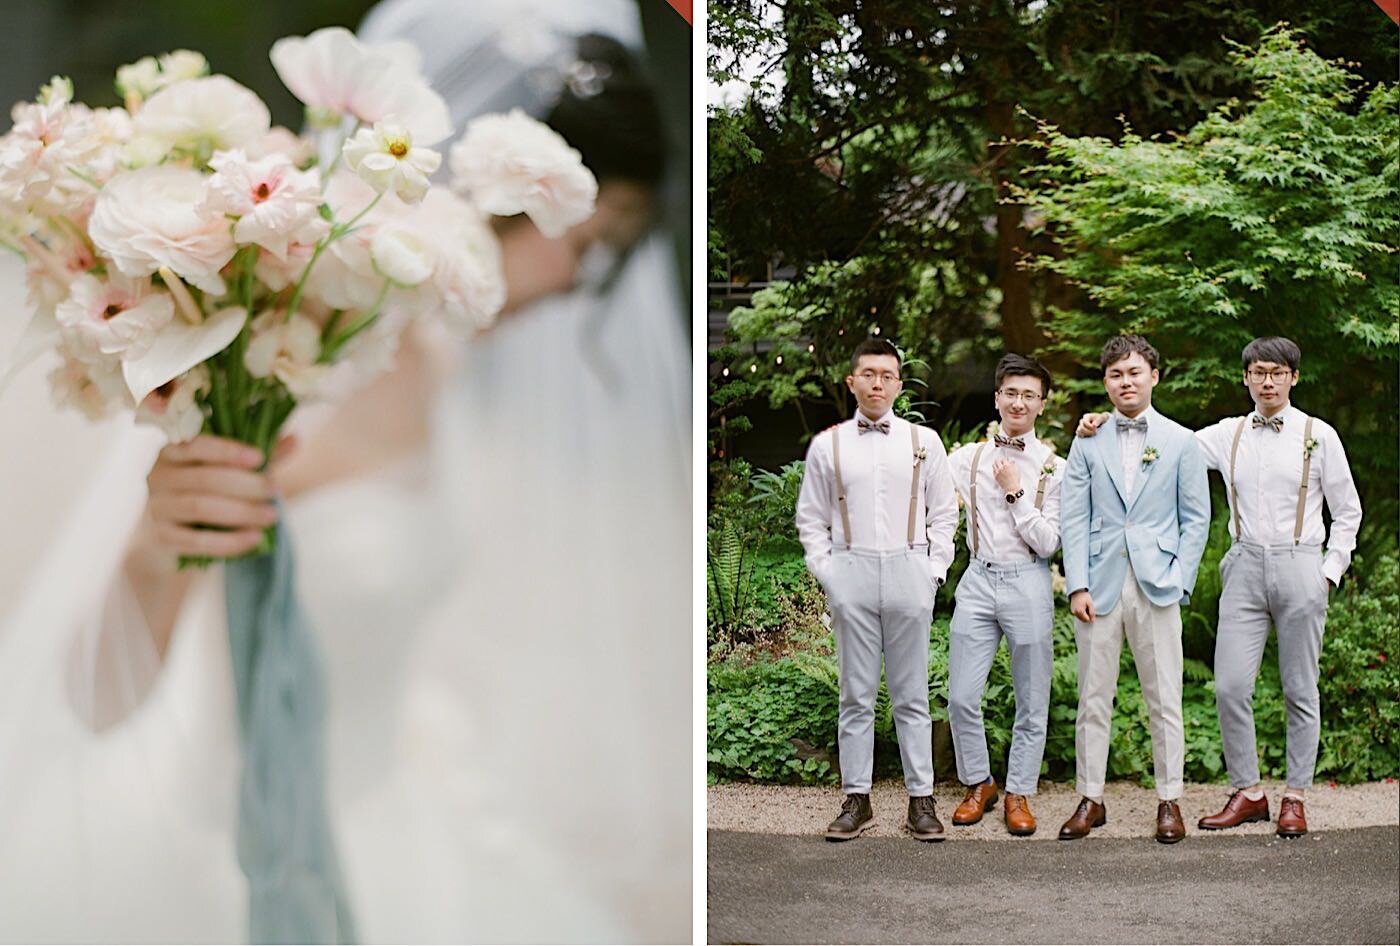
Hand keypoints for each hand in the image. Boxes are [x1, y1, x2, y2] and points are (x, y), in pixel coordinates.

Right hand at [138, 435, 286, 560]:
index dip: (228, 451)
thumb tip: (294, 440)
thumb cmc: (212, 486)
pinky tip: (255, 538)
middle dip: (245, 485)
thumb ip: (260, 455)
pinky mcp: (163, 537)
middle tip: (275, 490)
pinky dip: (229, 541)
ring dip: (241, 512)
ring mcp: (157, 507)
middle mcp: (158, 476)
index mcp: (173, 450)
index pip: (197, 445)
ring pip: (200, 507)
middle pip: (204, 479)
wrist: (180, 527)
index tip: (260, 459)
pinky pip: (197, 541)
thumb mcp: (233, 467)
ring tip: (272, 515)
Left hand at [992, 457, 1020, 492]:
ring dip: (996, 464)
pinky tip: (998, 470)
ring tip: (999, 465)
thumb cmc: (1015, 479)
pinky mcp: (995, 476)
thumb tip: (1011, 460)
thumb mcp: (1017, 469)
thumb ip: (1013, 463)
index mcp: (1006, 466)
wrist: (1012, 487)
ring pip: (994, 465)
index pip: (1003, 459)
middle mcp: (1000, 468)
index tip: (1006, 460)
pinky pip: (993, 470)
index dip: (1005, 459)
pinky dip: (995, 469)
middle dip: (1000, 460)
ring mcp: (997, 472)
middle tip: (1002, 462)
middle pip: (997, 461)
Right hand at [1070, 589, 1095, 622]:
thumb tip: (1092, 621)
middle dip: (1087, 616)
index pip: (1087, 620)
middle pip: (1084, 620)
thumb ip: (1092, 613)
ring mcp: (1073, 612)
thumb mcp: (1090, 604)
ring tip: (1085, 607)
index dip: (1091, 616)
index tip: (1090, 609)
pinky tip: (1082, 607)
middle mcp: (1075, 613)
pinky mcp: (1072, 611)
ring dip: (1084, 615)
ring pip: (1081, 618)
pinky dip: (1081, 614)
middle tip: (1088, 608)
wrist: (1077, 591)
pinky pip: (1078, 615)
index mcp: (1080, 611)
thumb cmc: (1085, 597)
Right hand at [1076, 412, 1109, 437]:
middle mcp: (1082, 421)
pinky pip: (1078, 434)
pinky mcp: (1080, 431)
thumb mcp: (1102, 418)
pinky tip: (1089, 437)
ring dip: (1086, 434)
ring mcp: (1080, 426)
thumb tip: (1093, 425)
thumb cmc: (1102, 419)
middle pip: (1081, 427)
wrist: (1102, 422)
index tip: (1096, 429)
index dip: (1089, 426)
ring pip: (1079, 431)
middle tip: (1095, 433)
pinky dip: (1083, 436)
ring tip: (1093, 435)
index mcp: (1087, 416)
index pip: (1085, 422)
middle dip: (1088, 431)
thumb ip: (1098, 420)